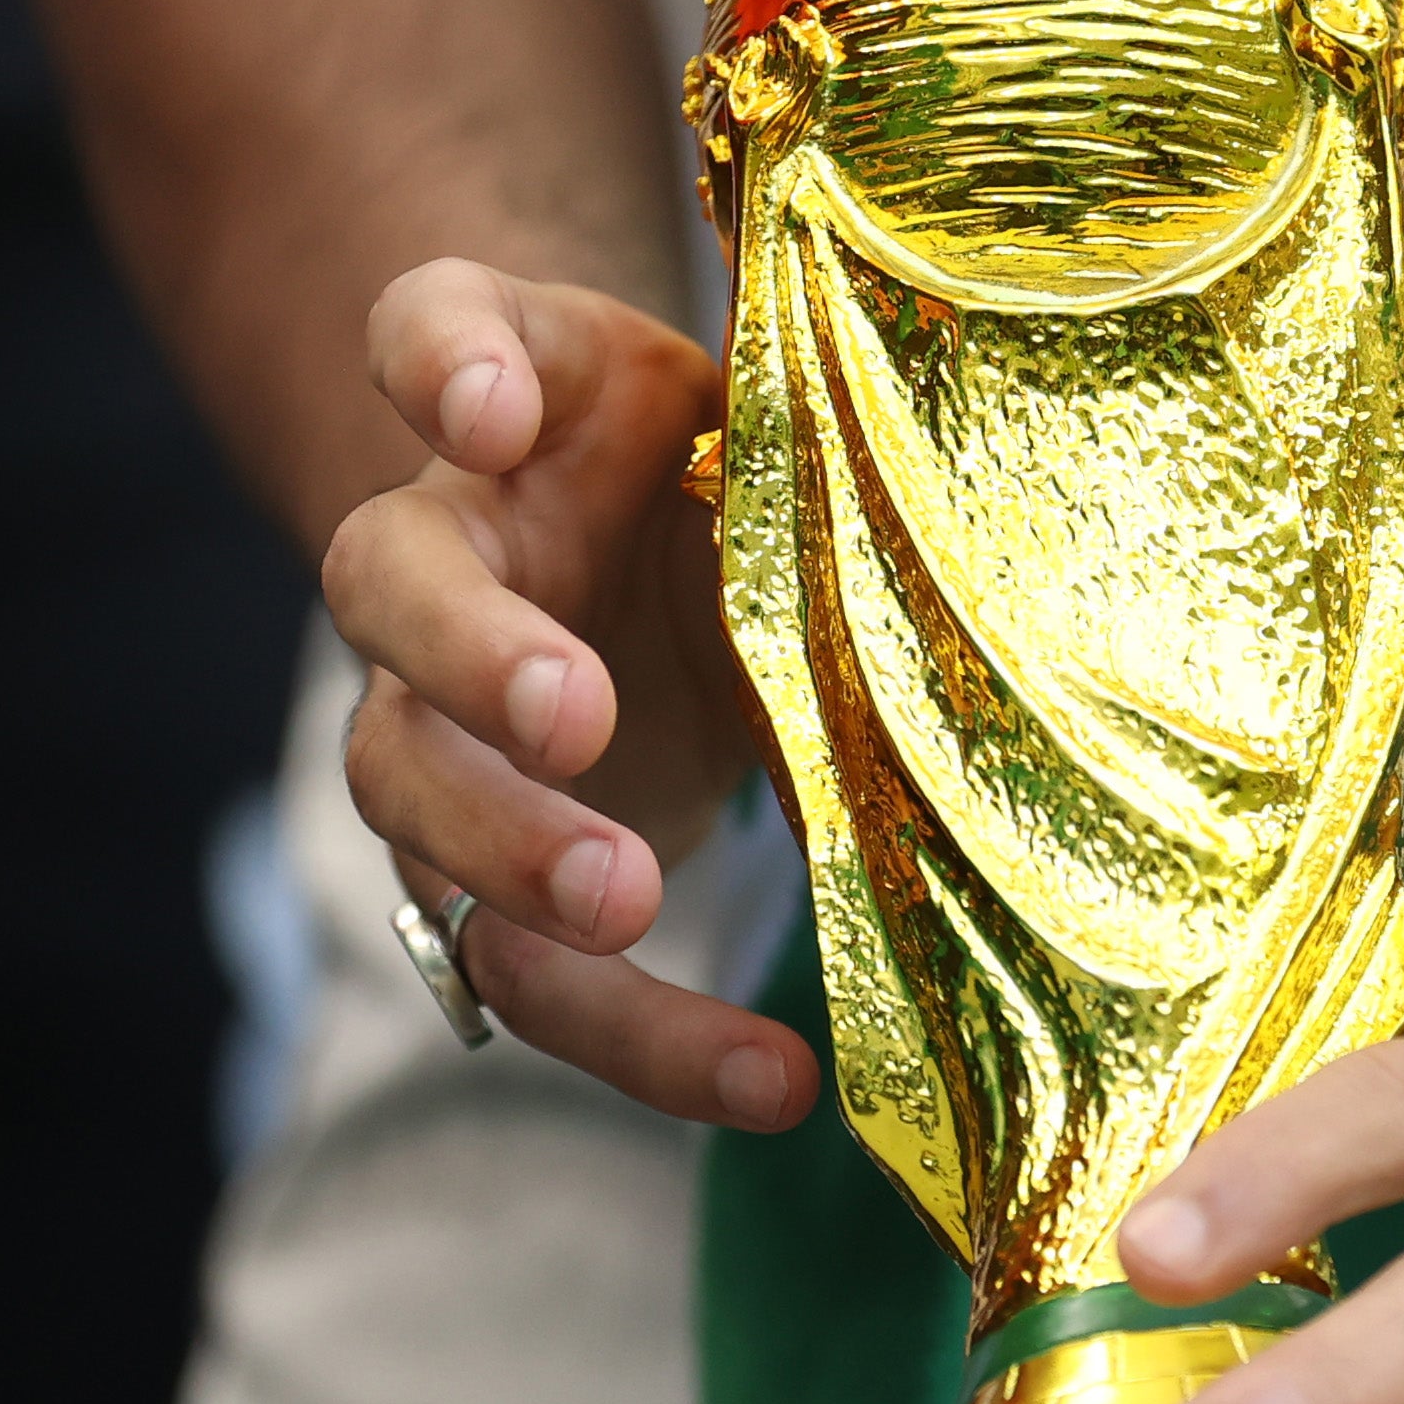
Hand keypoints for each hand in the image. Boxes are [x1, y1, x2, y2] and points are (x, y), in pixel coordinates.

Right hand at [323, 258, 813, 1130]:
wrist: (660, 560)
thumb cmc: (735, 468)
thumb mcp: (784, 428)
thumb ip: (833, 461)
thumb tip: (1017, 557)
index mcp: (519, 398)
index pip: (429, 324)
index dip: (442, 359)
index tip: (487, 409)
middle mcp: (440, 546)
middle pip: (386, 584)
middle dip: (471, 656)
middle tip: (577, 715)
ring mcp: (437, 711)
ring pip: (409, 789)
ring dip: (509, 852)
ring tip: (629, 901)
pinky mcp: (482, 864)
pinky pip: (523, 963)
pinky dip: (642, 1032)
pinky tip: (769, 1078)